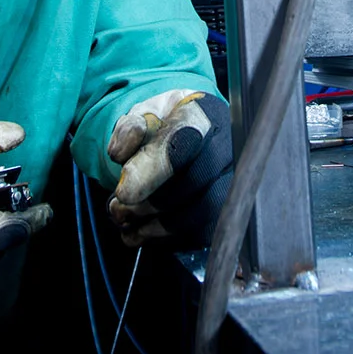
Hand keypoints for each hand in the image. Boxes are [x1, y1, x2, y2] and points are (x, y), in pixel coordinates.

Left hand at [107, 90, 231, 247]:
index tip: (123, 192)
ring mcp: (234, 179)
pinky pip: (204, 232)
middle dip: (151, 204)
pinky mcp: (228, 208)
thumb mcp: (141, 115)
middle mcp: (227, 146)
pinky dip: (168, 239)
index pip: (184, 142)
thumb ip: (128, 129)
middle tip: (118, 209)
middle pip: (196, 182)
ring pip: (203, 212)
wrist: (185, 133)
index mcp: (204, 114)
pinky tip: (143, 233)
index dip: (152, 171)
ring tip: (126, 222)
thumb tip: (121, 152)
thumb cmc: (165, 125)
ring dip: (157, 226)